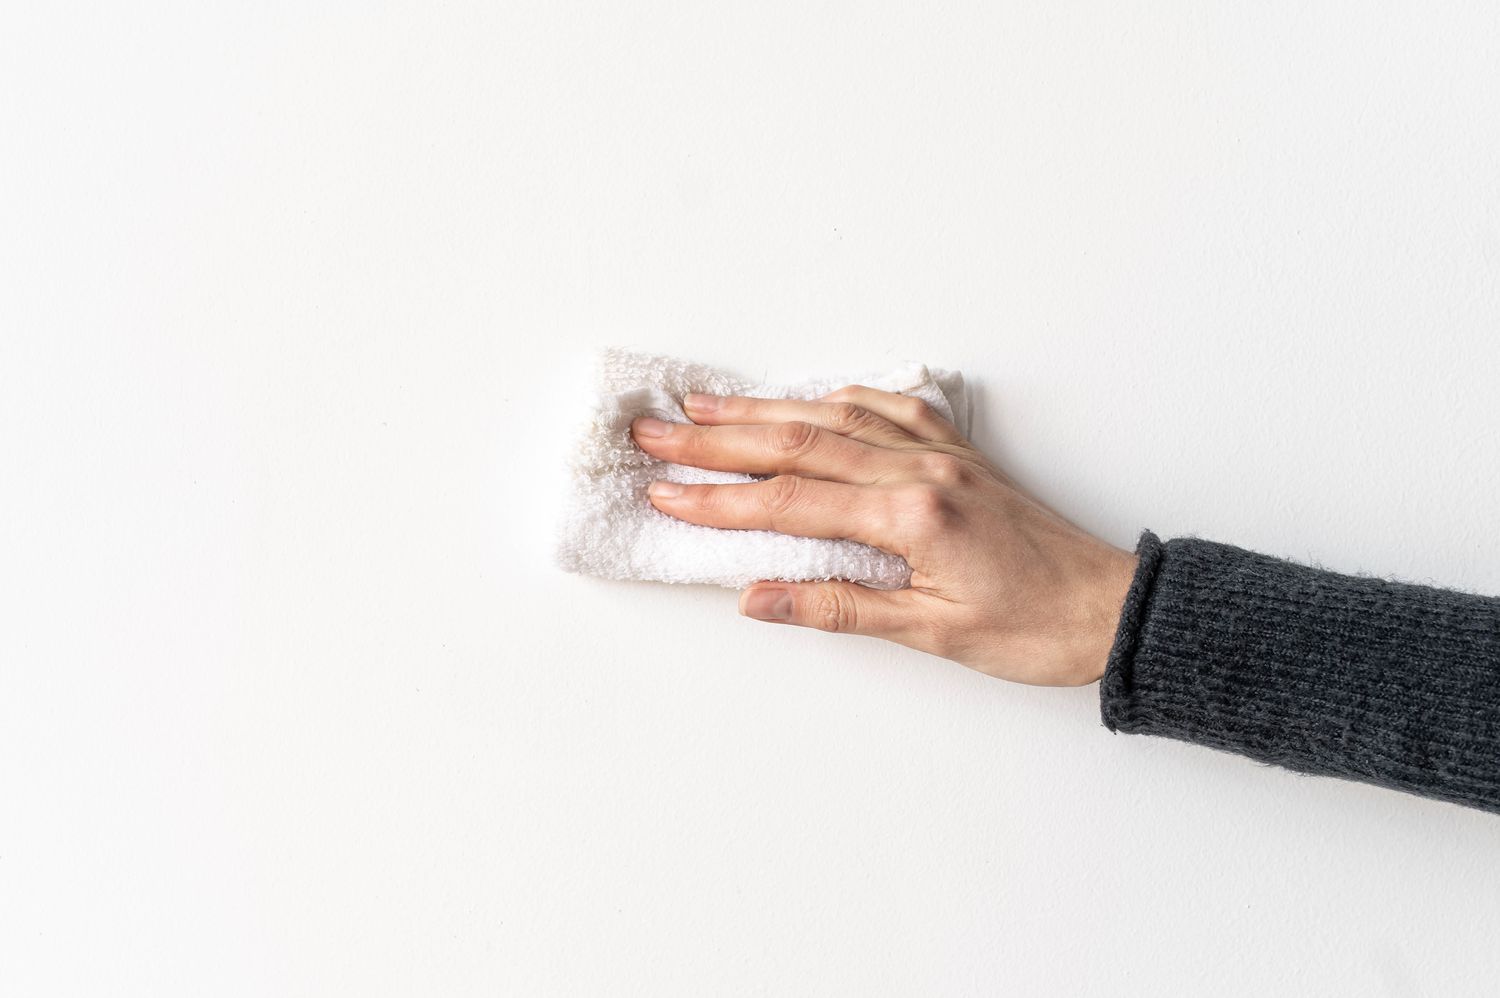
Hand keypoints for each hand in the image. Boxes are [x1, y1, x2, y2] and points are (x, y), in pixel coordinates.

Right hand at [630, 386, 1137, 686]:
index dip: (718, 499)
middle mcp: (921, 470)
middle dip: (718, 438)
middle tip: (656, 432)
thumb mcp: (932, 634)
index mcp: (912, 515)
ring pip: (835, 416)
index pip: (791, 501)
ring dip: (765, 409)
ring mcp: (940, 454)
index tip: (663, 492)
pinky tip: (811, 397)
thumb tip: (757, 598)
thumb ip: (838, 608)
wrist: (1114, 608)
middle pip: (799, 442)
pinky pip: (887, 409)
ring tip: (706, 404)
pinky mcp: (958, 454)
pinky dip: (838, 400)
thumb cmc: (1034, 630)